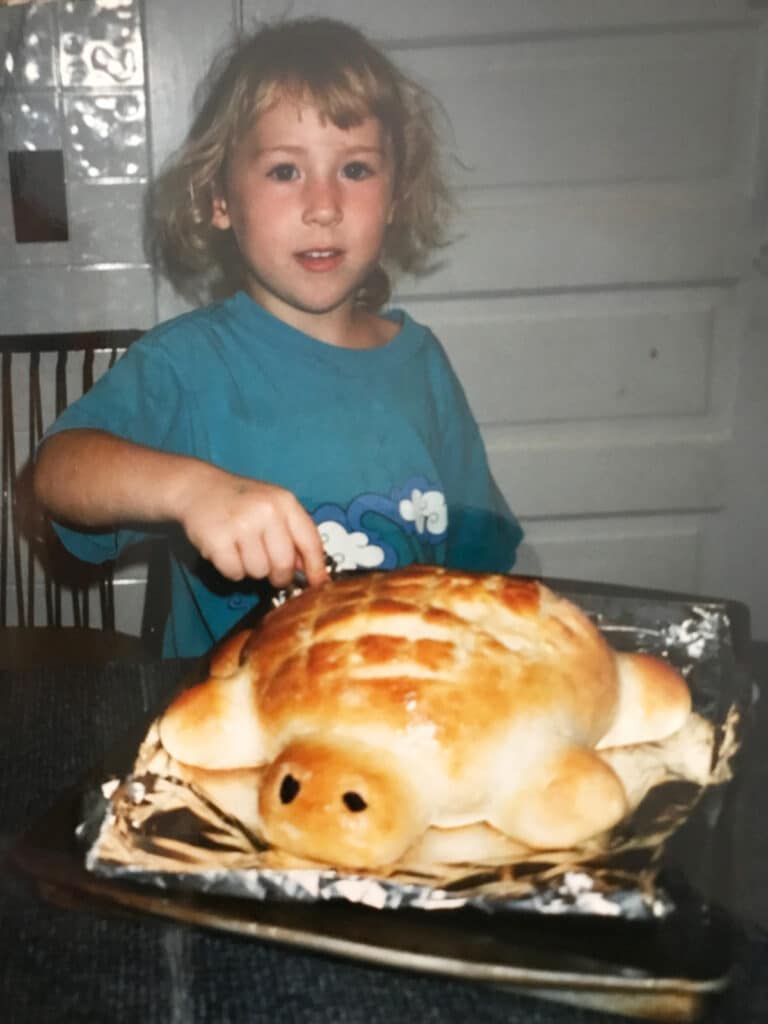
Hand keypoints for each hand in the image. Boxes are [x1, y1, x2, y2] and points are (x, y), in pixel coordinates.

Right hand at [177, 468, 326, 588]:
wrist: (198, 487)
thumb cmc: (239, 501)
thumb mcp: (273, 507)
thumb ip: (293, 535)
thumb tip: (309, 570)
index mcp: (285, 502)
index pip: (310, 542)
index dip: (316, 568)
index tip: (319, 584)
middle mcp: (266, 511)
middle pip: (284, 564)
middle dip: (279, 575)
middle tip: (269, 568)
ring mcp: (242, 524)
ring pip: (259, 572)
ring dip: (251, 568)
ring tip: (241, 547)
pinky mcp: (218, 539)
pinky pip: (235, 573)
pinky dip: (231, 569)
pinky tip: (226, 549)